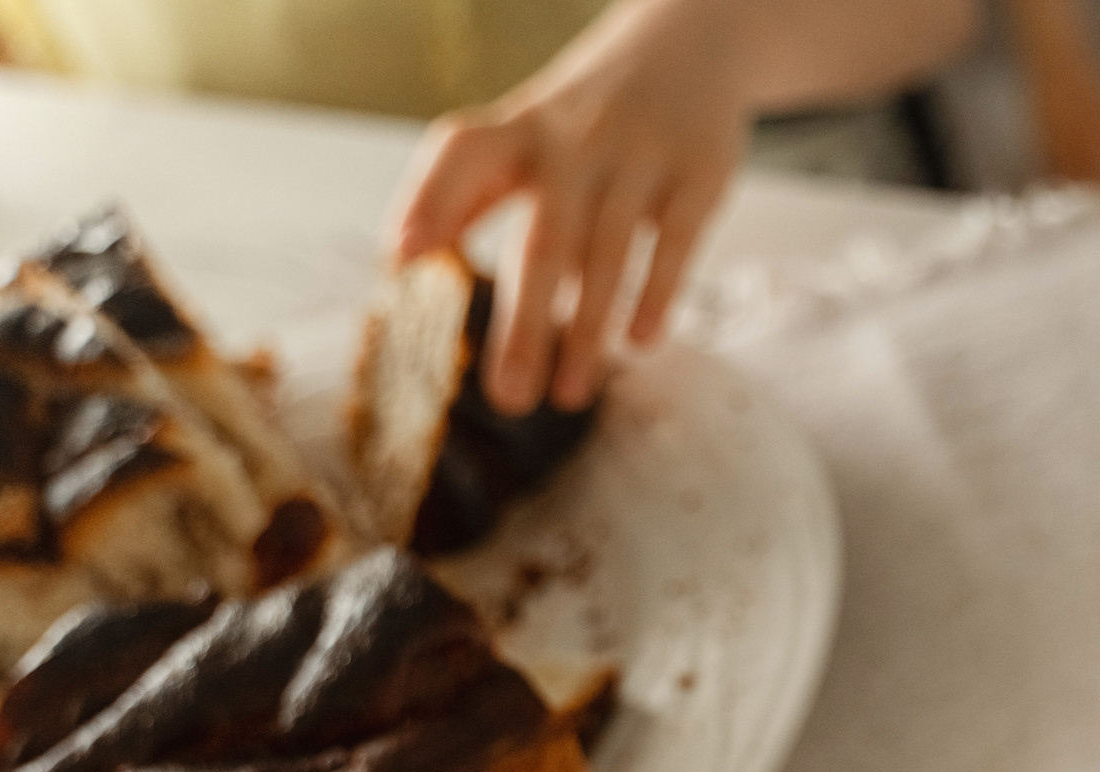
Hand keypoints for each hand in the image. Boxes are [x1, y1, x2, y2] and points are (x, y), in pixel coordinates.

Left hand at [391, 0, 749, 414]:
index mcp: (520, 131)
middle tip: (507, 398)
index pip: (463, 155)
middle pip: (544, 240)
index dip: (429, 201)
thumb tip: (402, 260)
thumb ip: (465, 192)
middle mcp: (575, 141)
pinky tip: (639, 343)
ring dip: (587, 331)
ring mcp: (640, 157)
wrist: (689, 45)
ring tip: (567, 395)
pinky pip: (676, 243)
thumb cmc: (586, 116)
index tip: (400, 259)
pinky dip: (656, 294)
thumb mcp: (523, 135)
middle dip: (525, 324)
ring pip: (608, 254)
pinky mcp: (699, 173)